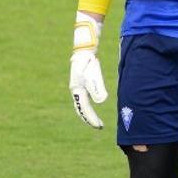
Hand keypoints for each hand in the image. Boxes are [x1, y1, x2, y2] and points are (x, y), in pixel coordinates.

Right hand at [69, 12, 106, 128]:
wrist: (84, 51)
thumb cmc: (88, 62)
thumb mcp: (92, 74)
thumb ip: (96, 87)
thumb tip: (101, 101)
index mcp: (77, 90)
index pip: (84, 108)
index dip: (91, 118)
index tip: (99, 126)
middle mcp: (76, 90)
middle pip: (81, 109)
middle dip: (89, 119)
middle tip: (99, 126)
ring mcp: (78, 88)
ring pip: (82, 105)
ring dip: (88, 114)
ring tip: (97, 121)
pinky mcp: (81, 84)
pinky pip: (84, 100)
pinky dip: (88, 107)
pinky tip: (94, 108)